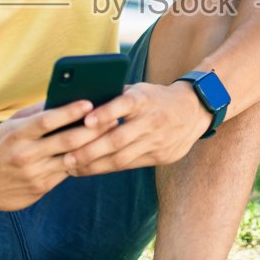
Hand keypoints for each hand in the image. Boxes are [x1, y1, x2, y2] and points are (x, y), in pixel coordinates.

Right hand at [0, 99, 106, 210]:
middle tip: (113, 119)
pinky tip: (94, 154)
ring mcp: (33, 174)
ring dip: (93, 148)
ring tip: (110, 136)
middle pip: (66, 141)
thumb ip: (34, 113)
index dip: (70, 111)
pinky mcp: (39, 189)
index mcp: (17, 134)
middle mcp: (26, 154)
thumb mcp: (9, 125)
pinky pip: (65, 174)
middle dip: (93, 130)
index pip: (47, 120)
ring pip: (71, 160)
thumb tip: (61, 96)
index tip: (89, 102)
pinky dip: (80, 163)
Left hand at [62, 82, 212, 175]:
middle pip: (118, 138)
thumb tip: (80, 105)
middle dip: (90, 150)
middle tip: (66, 157)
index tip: (85, 121)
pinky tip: (89, 170)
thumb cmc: (154, 98)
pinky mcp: (161, 156)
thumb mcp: (139, 90)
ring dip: (94, 164)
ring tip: (71, 168)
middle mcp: (152, 119)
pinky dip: (107, 167)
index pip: (124, 104)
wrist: (193, 110)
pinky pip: (130, 165)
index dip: (106, 113)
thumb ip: (115, 97)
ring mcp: (157, 140)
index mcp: (144, 98)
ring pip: (122, 157)